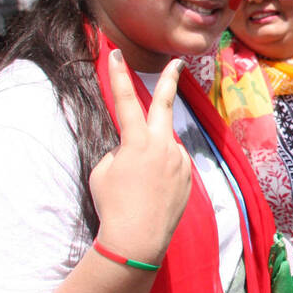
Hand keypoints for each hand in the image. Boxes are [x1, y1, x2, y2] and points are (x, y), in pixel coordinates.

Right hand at [88, 51, 192, 266]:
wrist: (138, 239)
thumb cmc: (113, 204)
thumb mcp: (103, 172)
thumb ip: (121, 151)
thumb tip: (135, 149)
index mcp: (137, 141)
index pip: (123, 100)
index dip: (117, 76)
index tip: (115, 53)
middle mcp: (162, 145)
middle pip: (165, 105)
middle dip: (169, 80)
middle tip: (177, 62)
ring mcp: (179, 160)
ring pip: (161, 149)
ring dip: (149, 160)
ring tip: (139, 187)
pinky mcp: (188, 175)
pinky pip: (171, 167)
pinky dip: (160, 175)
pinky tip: (152, 195)